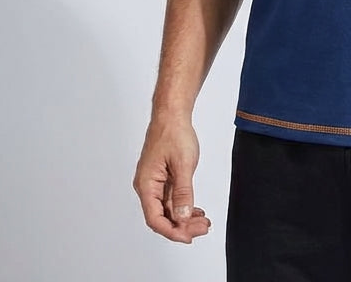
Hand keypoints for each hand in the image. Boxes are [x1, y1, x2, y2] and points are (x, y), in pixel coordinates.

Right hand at [133, 116, 211, 243]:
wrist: (172, 114)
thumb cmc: (173, 133)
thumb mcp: (182, 164)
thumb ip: (183, 192)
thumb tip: (181, 217)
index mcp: (146, 185)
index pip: (155, 219)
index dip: (171, 231)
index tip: (189, 237)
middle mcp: (147, 186)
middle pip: (162, 216)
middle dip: (182, 226)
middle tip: (203, 228)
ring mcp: (155, 183)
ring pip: (168, 209)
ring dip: (185, 217)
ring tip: (204, 221)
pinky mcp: (163, 178)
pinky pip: (172, 199)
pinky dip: (184, 206)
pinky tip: (196, 210)